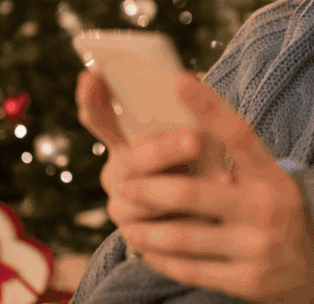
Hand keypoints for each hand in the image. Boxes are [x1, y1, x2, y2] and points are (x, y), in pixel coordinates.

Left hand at [75, 70, 313, 303]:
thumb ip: (235, 154)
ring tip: (126, 221)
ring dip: (146, 228)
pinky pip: (189, 268)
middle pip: (192, 193)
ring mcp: (258, 248)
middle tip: (121, 182)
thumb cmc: (275, 213)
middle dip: (148, 188)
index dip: (209, 107)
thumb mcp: (269, 178)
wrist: (313, 276)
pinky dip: (160, 258)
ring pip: (183, 236)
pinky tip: (147, 248)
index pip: (239, 134)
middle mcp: (267, 208)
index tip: (179, 80)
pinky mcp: (246, 281)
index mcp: (271, 175)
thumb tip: (193, 100)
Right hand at [75, 70, 230, 226]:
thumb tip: (188, 82)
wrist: (220, 222)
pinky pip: (153, 234)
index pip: (99, 119)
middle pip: (130, 161)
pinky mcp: (138, 239)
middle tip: (195, 140)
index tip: (95, 74)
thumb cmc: (208, 167)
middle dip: (162, 150)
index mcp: (124, 144)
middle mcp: (117, 175)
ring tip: (220, 181)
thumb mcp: (200, 137)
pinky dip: (185, 223)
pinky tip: (209, 220)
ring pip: (140, 201)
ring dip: (178, 191)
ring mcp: (123, 209)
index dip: (92, 98)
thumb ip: (188, 118)